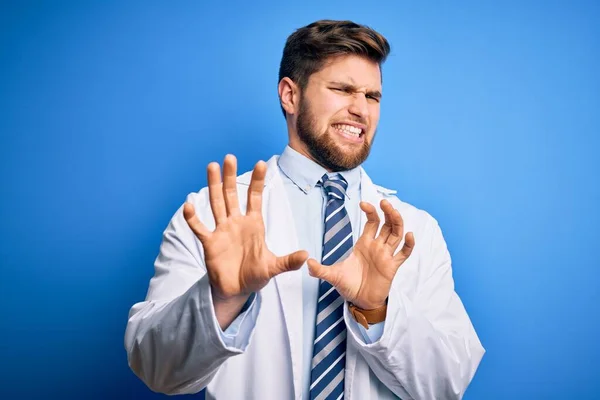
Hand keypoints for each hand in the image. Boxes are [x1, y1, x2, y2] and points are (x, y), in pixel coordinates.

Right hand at [184, 155, 307, 326]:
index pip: (255, 198)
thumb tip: (306, 255)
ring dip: (213, 186)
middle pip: (232, 194)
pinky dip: (193, 218)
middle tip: (230, 157)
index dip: (257, 181)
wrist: (237, 291)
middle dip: (231, 176)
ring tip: (211, 167)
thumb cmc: (255, 276)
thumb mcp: (273, 267)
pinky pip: (200, 228)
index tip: (262, 163)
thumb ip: (288, 261)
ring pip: (217, 203)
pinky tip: (188, 206)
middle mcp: (236, 223)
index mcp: (253, 224)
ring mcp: (222, 230)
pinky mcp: (210, 243)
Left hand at [307, 199, 414, 309]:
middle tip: (384, 203)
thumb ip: (320, 269)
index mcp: (364, 243)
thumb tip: (306, 263)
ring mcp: (386, 256)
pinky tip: (409, 235)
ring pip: (396, 234)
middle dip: (387, 212)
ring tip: (394, 211)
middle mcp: (377, 246)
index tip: (363, 204)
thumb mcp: (332, 275)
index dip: (370, 211)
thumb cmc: (348, 285)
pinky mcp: (392, 267)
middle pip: (387, 224)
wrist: (359, 301)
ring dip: (397, 222)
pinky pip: (404, 254)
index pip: (372, 222)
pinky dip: (408, 245)